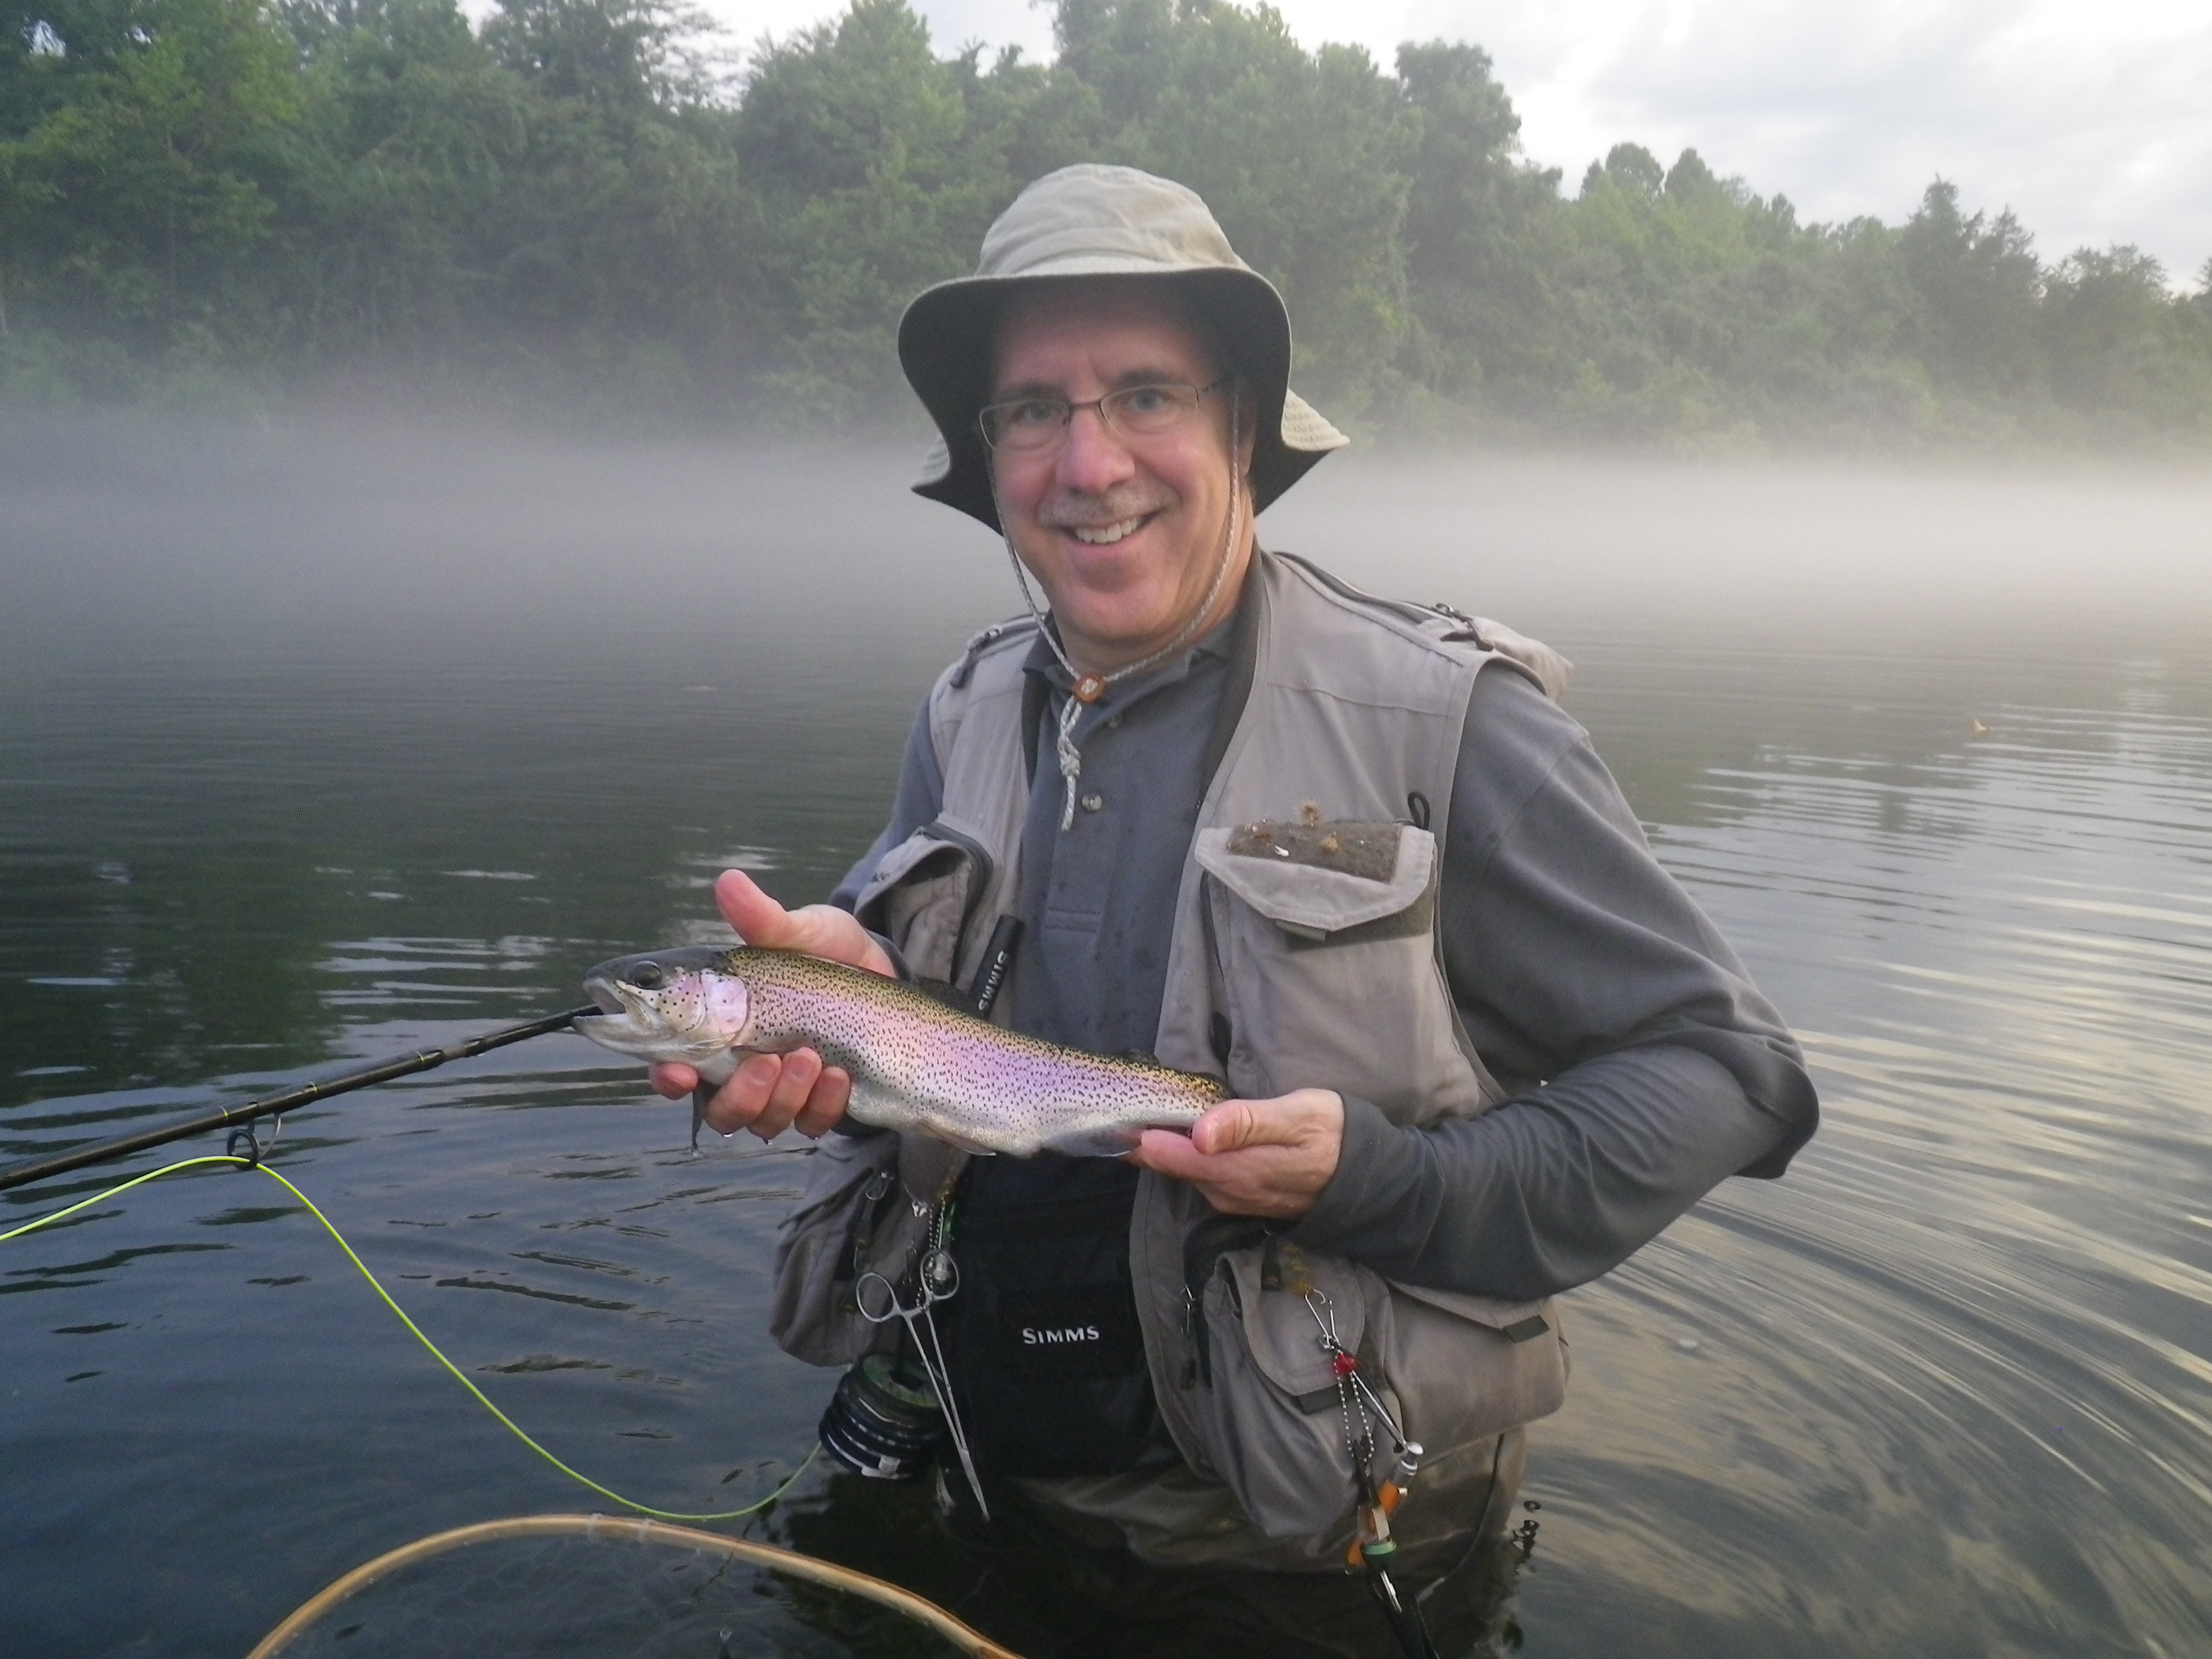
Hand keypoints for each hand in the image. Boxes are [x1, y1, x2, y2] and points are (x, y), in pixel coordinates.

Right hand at [648, 869, 894, 1141]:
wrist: (881, 972)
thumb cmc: (822, 951)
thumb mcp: (796, 931)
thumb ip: (762, 918)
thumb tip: (729, 881)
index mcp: (717, 1030)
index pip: (672, 1066)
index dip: (666, 1077)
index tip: (677, 1072)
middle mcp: (740, 1069)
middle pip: (719, 1111)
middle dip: (739, 1096)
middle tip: (766, 1062)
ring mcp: (781, 1091)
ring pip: (762, 1123)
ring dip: (783, 1098)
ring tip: (810, 1056)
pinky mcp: (820, 1104)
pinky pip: (812, 1124)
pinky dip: (822, 1104)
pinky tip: (839, 1075)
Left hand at [1130, 1089, 1343, 1218]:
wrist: (1368, 1178)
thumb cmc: (1333, 1134)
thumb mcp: (1295, 1116)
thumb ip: (1245, 1123)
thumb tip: (1197, 1134)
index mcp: (1235, 1170)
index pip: (1170, 1155)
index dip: (1139, 1136)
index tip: (1113, 1113)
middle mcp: (1227, 1191)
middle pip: (1172, 1165)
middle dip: (1145, 1141)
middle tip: (1118, 1108)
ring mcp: (1234, 1198)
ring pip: (1186, 1172)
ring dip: (1163, 1149)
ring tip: (1140, 1117)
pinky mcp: (1242, 1198)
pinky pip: (1202, 1176)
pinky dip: (1185, 1157)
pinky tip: (1179, 1137)